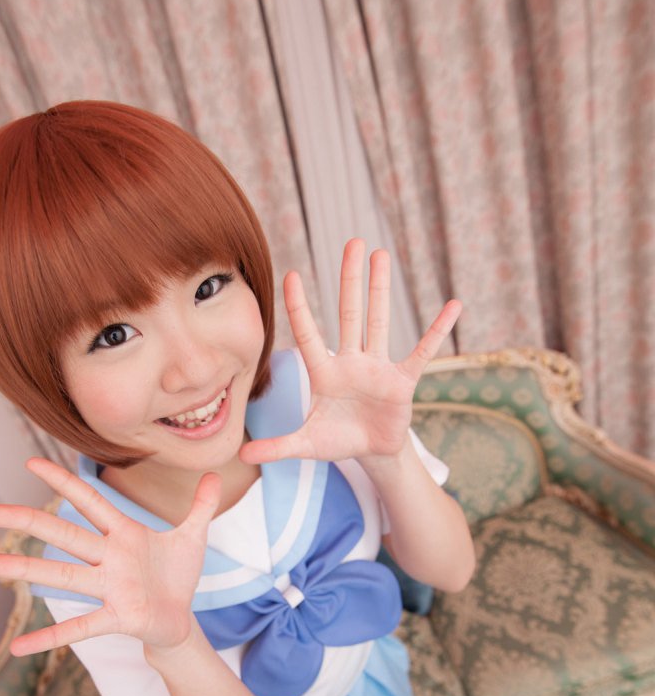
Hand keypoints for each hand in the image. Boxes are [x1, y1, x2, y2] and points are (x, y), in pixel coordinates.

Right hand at [0, 458, 220, 656]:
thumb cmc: (178, 577)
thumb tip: (216, 473)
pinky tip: (17, 647)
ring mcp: (109, 588)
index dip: (63, 481)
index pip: (89, 501)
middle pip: (62, 534)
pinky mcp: (116, 618)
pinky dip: (48, 637)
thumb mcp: (194, 538)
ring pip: (60, 575)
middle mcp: (109, 558)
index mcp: (124, 534)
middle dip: (26, 521)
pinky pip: (78, 628)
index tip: (31, 463)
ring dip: (22, 569)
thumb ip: (201, 506)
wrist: (183, 621)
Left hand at [239, 239, 460, 464]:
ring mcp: (378, 367)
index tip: (291, 274)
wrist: (372, 452)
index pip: (308, 335)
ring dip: (381, 289)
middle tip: (352, 242)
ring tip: (382, 255)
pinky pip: (422, 352)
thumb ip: (277, 447)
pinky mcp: (402, 380)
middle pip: (349, 314)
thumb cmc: (338, 441)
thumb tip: (242, 454)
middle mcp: (351, 362)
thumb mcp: (306, 445)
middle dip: (349, 280)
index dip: (299, 307)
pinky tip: (453, 307)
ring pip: (379, 322)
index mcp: (324, 373)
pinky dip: (437, 331)